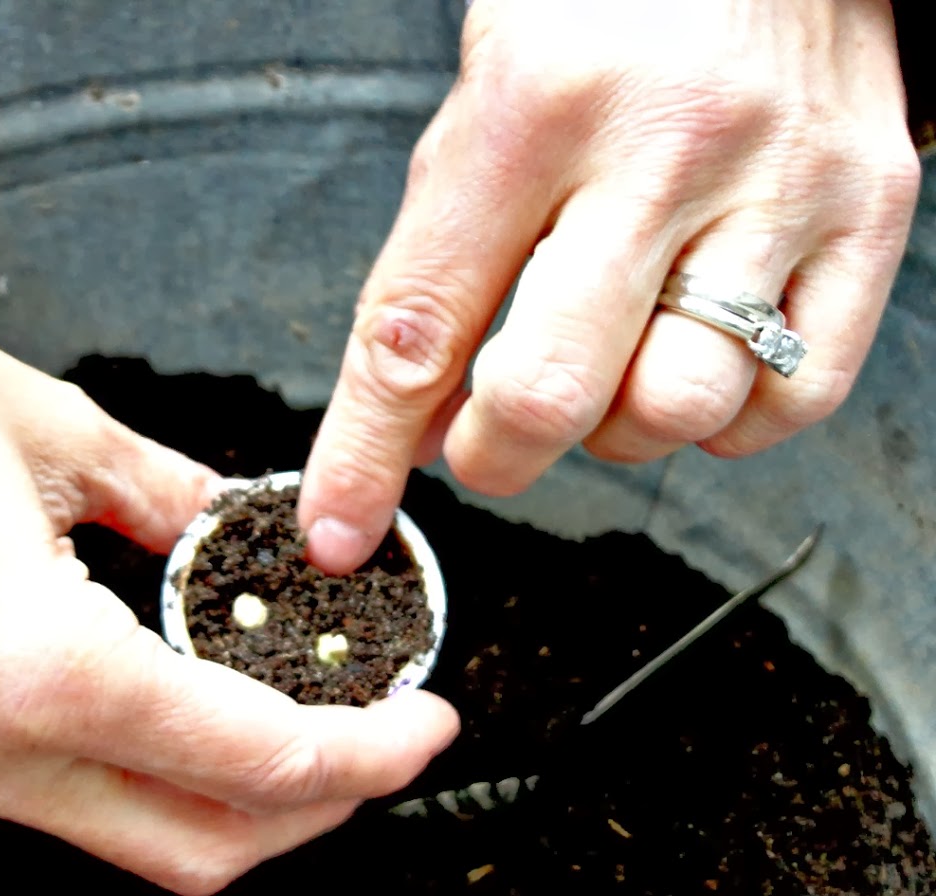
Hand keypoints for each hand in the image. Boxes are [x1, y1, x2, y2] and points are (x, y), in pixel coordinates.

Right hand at [0, 239, 458, 894]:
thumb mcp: (53, 424)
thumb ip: (174, 504)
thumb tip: (245, 543)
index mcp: (30, 667)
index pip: (247, 761)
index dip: (361, 755)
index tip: (422, 719)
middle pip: (198, 848)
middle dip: (317, 806)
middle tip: (382, 731)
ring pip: (135, 837)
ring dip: (238, 798)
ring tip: (307, 716)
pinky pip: (70, 799)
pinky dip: (158, 773)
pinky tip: (197, 701)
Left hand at [300, 0, 921, 573]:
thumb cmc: (604, 12)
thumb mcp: (481, 111)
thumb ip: (440, 266)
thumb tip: (414, 428)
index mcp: (532, 108)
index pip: (419, 326)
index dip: (363, 455)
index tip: (337, 531)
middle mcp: (663, 147)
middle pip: (551, 393)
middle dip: (492, 456)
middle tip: (483, 441)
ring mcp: (778, 183)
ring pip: (675, 410)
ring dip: (613, 434)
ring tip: (604, 368)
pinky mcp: (869, 212)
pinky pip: (792, 398)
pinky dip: (723, 423)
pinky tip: (688, 361)